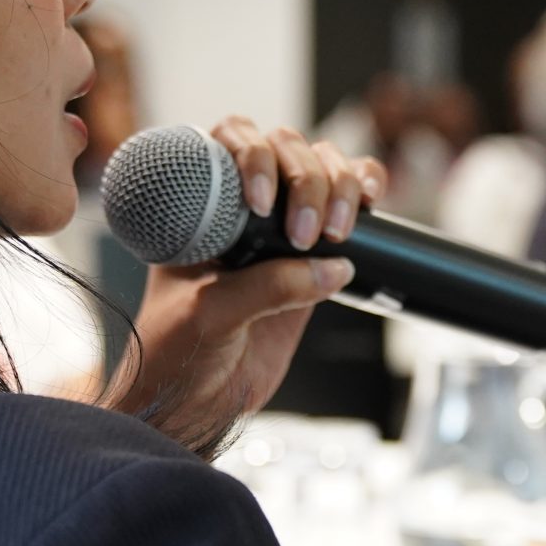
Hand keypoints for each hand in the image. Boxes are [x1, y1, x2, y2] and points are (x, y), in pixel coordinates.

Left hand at [113, 121, 385, 450]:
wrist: (194, 404)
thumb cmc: (177, 353)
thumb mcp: (211, 314)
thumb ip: (267, 287)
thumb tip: (333, 268)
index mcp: (197, 205)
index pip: (231, 141)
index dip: (255, 157)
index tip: (261, 205)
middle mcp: (239, 205)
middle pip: (285, 148)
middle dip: (306, 182)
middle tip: (306, 237)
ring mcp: (278, 228)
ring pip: (322, 168)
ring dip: (339, 188)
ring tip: (334, 235)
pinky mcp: (313, 257)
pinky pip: (348, 204)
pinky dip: (365, 191)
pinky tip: (369, 204)